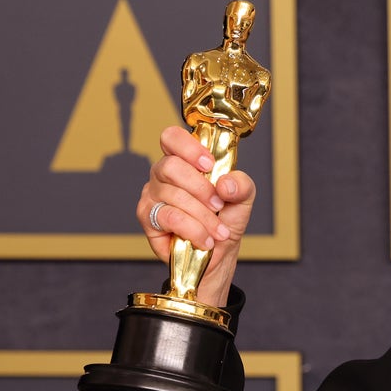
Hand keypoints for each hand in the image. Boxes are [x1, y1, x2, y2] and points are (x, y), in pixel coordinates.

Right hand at [137, 126, 256, 306]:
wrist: (219, 253)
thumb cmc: (226, 219)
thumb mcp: (243, 198)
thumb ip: (241, 185)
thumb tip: (225, 184)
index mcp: (184, 160)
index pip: (172, 138)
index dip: (188, 147)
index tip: (209, 164)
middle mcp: (163, 173)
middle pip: (171, 166)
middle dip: (201, 188)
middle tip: (219, 204)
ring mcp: (152, 194)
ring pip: (174, 195)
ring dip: (203, 216)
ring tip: (219, 231)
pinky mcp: (147, 217)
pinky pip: (170, 217)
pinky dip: (194, 230)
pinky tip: (206, 240)